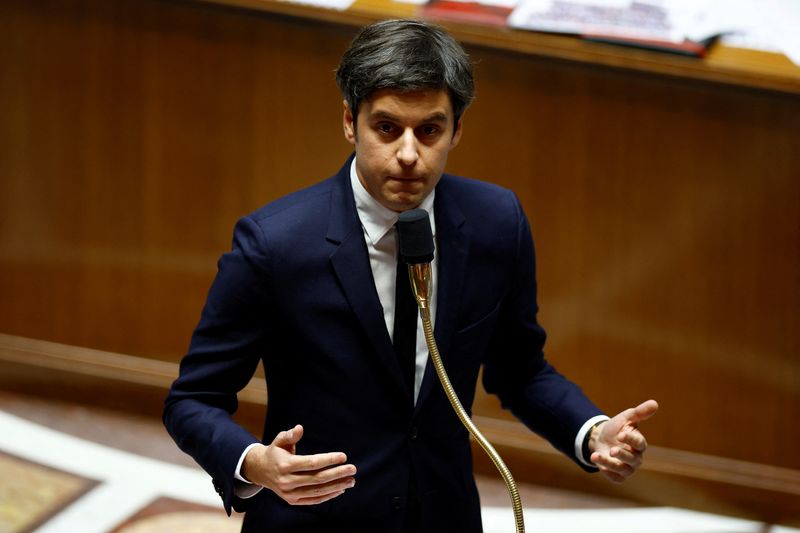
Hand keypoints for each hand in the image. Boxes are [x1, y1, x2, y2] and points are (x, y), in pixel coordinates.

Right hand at [241, 424, 356, 504]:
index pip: (311, 463)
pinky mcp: (292, 501)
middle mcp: (286, 481)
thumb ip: (290, 435)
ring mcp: (289, 493)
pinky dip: (327, 496)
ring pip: (317, 492)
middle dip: (337, 474)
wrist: (260, 471)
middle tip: (353, 469)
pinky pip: (313, 500)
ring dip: (336, 486)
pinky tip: (340, 489)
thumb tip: (299, 428)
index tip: (343, 456)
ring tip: (351, 480)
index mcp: (284, 465)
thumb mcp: (279, 440)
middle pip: (317, 479)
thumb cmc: (275, 452)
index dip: (328, 460)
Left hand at [590, 399, 658, 482]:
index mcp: (639, 444)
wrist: (601, 437)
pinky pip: (616, 478)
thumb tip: (655, 403)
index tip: (620, 434)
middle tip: (612, 450)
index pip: (639, 444)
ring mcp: (627, 468)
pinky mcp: (618, 475)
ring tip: (596, 456)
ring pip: (622, 470)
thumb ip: (640, 412)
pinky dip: (607, 473)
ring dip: (609, 464)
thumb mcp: (626, 417)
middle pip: (632, 459)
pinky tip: (597, 463)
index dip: (630, 440)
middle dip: (622, 455)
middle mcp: (636, 458)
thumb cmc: (617, 428)